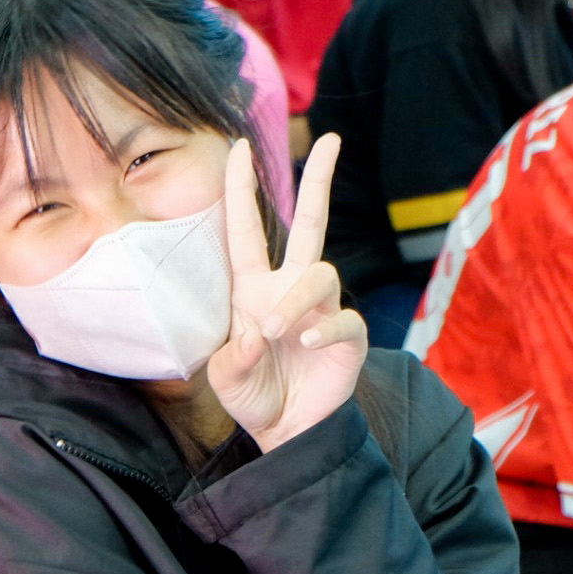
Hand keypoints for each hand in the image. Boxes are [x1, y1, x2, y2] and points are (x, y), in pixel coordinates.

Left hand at [205, 135, 366, 452]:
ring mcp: (321, 309)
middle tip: (330, 140)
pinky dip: (322, 329)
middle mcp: (290, 289)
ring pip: (320, 273)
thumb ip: (233, 357)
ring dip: (296, 300)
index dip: (241, 189)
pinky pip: (341, 318)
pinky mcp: (347, 335)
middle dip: (318, 180)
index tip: (238, 148)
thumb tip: (257, 333)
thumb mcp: (224, 377)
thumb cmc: (254, 396)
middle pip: (309, 222)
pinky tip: (305, 347)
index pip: (246, 229)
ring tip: (278, 332)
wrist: (287, 433)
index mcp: (253, 289)